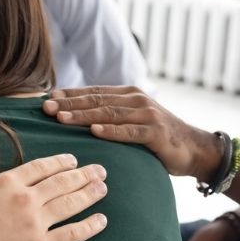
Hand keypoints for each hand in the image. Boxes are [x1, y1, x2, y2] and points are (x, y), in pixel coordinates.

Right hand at [0, 133, 108, 240]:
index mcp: (5, 183)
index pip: (40, 168)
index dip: (59, 162)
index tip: (73, 160)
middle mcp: (25, 199)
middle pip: (61, 182)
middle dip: (82, 174)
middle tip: (100, 170)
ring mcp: (35, 224)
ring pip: (70, 204)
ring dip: (89, 194)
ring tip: (104, 188)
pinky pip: (71, 235)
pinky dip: (89, 227)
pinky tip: (102, 221)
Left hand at [42, 86, 222, 180]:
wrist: (194, 148)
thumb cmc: (157, 137)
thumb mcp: (132, 121)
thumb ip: (110, 116)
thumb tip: (77, 117)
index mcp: (126, 94)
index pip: (92, 92)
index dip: (68, 95)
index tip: (45, 99)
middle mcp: (135, 99)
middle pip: (96, 100)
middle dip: (69, 104)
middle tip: (46, 108)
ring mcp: (147, 114)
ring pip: (108, 114)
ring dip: (83, 115)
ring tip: (61, 118)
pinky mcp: (155, 131)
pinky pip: (129, 131)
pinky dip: (111, 131)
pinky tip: (94, 131)